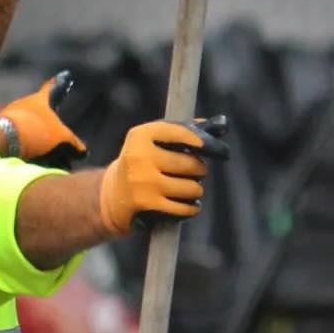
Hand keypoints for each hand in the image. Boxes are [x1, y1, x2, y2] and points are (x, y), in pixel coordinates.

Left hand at [0, 73, 89, 166]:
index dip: (59, 83)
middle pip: (39, 110)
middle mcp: (24, 103)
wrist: (5, 141)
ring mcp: (10, 115)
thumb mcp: (62, 138)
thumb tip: (83, 150)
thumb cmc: (38, 131)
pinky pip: (18, 135)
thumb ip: (73, 143)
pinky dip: (26, 144)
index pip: (51, 88)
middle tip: (57, 134)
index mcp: (40, 100)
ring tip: (46, 152)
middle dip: (47, 121)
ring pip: (28, 124)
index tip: (64, 75)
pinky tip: (32, 157)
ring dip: (37, 136)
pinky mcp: (1, 130)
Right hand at [97, 117, 230, 236]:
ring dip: (196, 190)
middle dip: (200, 169)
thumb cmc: (142, 162)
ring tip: (190, 188)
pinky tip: (190, 205)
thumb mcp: (153, 141)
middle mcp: (140, 156)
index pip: (181, 133)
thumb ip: (184, 131)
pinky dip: (192, 208)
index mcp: (141, 135)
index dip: (203, 141)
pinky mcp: (147, 204)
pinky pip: (184, 208)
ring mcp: (143, 181)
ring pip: (191, 187)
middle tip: (196, 172)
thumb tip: (221, 124)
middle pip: (191, 163)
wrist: (112, 194)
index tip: (217, 149)